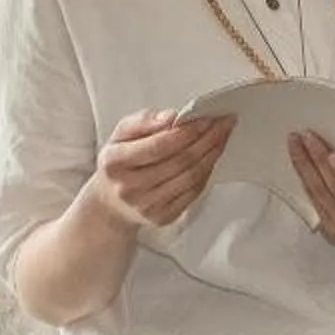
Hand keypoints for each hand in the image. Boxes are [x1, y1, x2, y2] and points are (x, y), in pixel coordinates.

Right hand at [88, 109, 233, 231]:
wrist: (110, 202)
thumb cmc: (120, 163)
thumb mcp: (120, 135)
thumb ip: (143, 121)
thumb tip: (170, 117)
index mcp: (115, 161)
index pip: (158, 146)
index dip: (187, 132)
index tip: (206, 117)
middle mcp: (129, 187)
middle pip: (179, 162)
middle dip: (206, 139)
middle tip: (223, 123)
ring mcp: (146, 206)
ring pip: (190, 178)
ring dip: (211, 155)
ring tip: (222, 137)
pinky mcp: (162, 217)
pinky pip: (193, 193)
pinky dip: (207, 173)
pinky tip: (212, 157)